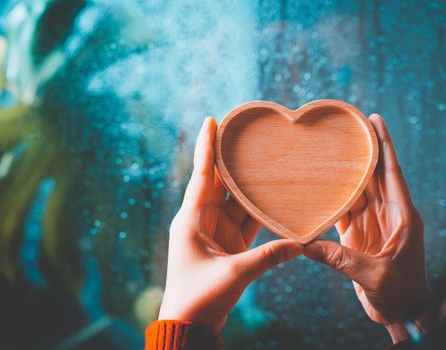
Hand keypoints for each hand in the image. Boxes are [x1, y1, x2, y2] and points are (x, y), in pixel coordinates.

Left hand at [159, 117, 302, 331]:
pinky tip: (271, 200)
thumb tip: (299, 244)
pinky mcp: (226, 247)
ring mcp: (215, 233)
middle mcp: (202, 220)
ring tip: (264, 162)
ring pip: (233, 202)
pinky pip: (244, 222)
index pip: (201, 174)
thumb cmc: (199, 297)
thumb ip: (267, 258)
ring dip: (247, 186)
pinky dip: (256, 212)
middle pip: (219, 183)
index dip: (206, 146)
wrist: (189, 324)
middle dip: (231, 161)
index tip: (211, 120)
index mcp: (192, 219)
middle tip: (245, 136)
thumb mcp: (233, 275)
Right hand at [304, 114, 429, 341]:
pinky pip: (344, 214)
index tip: (375, 120)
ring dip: (344, 176)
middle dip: (361, 153)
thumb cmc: (400, 294)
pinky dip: (332, 202)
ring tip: (327, 155)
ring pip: (357, 193)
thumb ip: (340, 258)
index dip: (384, 145)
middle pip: (373, 177)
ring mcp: (372, 225)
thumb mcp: (374, 275)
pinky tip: (320, 191)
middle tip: (344, 131)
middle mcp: (388, 216)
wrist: (401, 313)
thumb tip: (305, 244)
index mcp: (403, 217)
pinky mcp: (358, 238)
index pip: (392, 173)